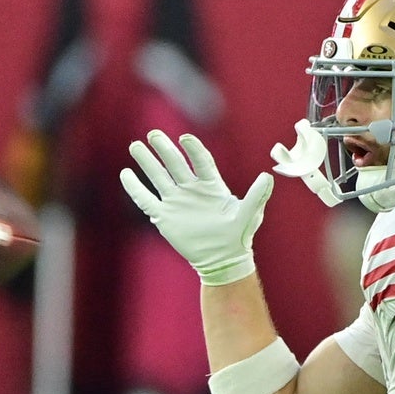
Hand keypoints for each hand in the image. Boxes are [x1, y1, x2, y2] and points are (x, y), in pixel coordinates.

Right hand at [121, 131, 273, 284]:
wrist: (223, 259)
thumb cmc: (238, 236)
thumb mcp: (249, 215)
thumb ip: (257, 196)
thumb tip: (268, 176)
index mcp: (211, 185)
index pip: (200, 161)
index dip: (193, 149)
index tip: (185, 138)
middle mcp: (192, 189)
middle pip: (175, 163)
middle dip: (164, 148)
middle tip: (153, 134)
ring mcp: (177, 201)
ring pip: (158, 177)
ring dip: (147, 162)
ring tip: (135, 146)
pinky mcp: (165, 217)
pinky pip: (146, 200)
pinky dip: (135, 188)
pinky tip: (125, 174)